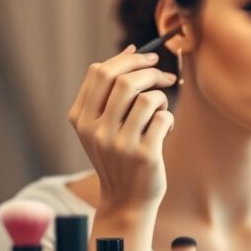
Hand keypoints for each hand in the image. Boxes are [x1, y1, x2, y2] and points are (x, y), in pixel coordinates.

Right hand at [69, 44, 176, 213]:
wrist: (126, 200)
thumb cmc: (119, 155)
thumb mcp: (102, 126)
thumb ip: (109, 92)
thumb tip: (131, 50)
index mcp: (81, 118)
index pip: (99, 72)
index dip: (127, 59)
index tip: (146, 57)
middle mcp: (96, 130)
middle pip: (124, 80)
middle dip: (150, 71)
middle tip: (164, 76)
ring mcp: (119, 144)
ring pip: (148, 98)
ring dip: (161, 97)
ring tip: (161, 110)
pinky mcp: (144, 155)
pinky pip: (164, 117)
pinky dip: (169, 118)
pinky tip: (165, 130)